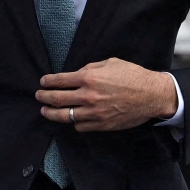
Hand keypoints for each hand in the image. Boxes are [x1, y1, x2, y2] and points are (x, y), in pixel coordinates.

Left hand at [36, 58, 177, 131]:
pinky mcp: (101, 125)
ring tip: (45, 111)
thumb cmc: (132, 75)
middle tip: (39, 96)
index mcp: (89, 78)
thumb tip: (77, 74)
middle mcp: (88, 96)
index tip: (43, 82)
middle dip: (44, 98)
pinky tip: (70, 119)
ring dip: (52, 114)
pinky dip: (73, 122)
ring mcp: (94, 113)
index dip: (48, 82)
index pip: (60, 81)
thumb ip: (91, 68)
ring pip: (65, 116)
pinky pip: (80, 126)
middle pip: (58, 100)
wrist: (151, 95)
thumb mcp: (110, 63)